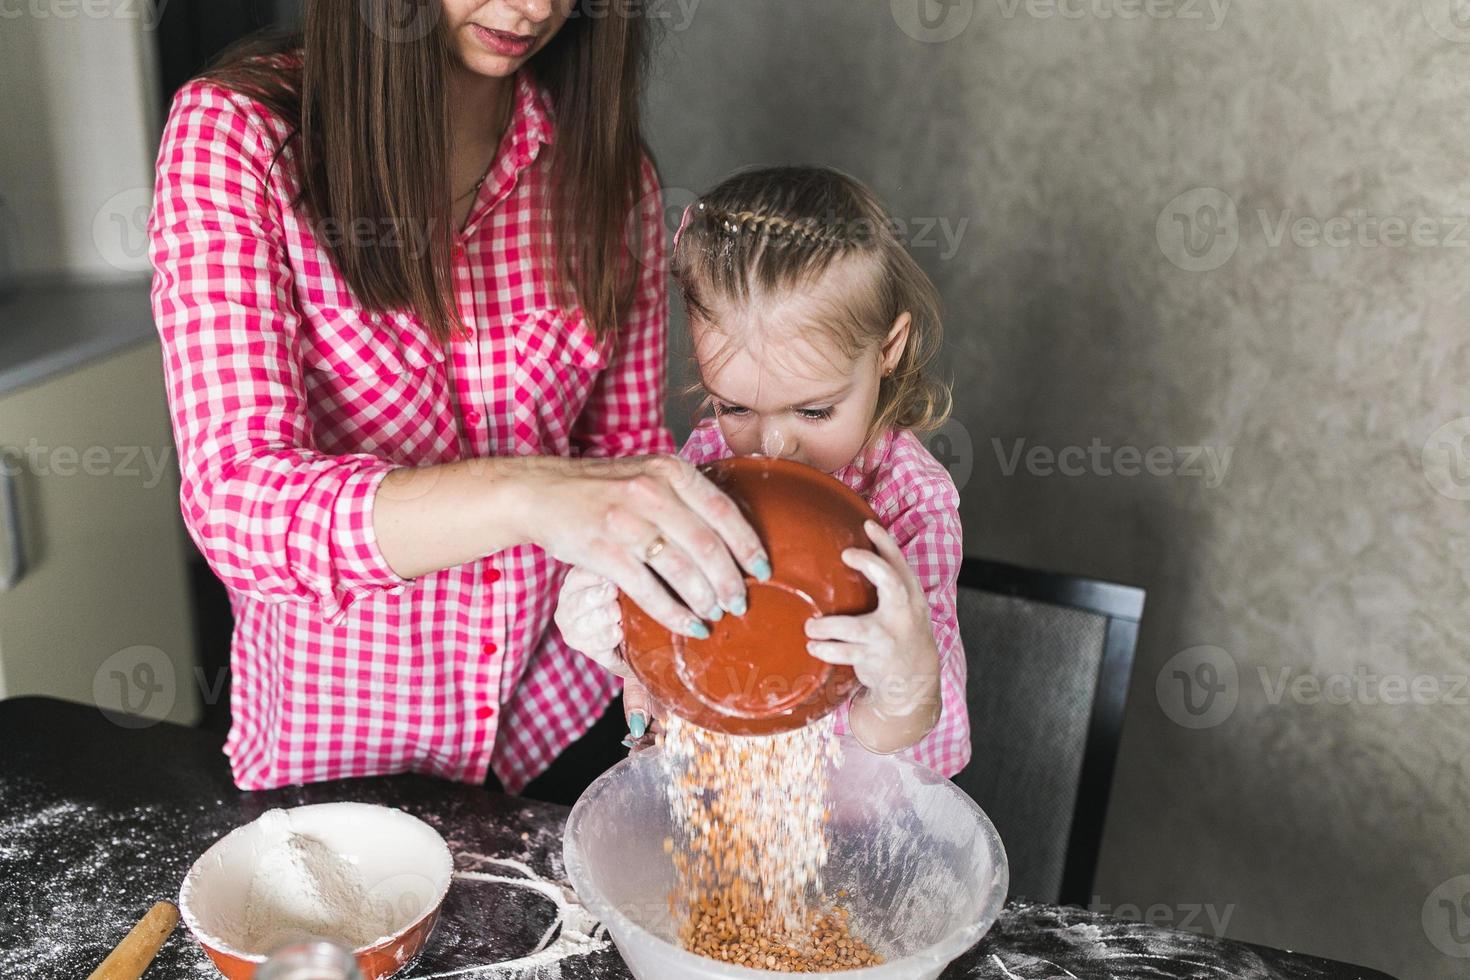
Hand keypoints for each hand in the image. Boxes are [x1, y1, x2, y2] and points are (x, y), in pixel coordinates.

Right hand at [517, 455, 769, 639]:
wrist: (542, 491)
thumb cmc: (603, 488)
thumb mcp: (648, 474)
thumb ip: (685, 495)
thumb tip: (732, 535)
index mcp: (670, 470)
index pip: (723, 510)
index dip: (749, 545)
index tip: (763, 570)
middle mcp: (651, 492)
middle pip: (708, 545)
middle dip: (730, 582)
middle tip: (740, 603)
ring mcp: (626, 522)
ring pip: (682, 570)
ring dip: (705, 599)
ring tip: (714, 615)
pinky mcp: (604, 551)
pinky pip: (648, 590)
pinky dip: (673, 613)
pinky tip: (687, 625)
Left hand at [554, 567, 663, 751]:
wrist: (644, 596)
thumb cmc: (645, 634)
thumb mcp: (643, 666)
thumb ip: (640, 697)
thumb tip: (638, 728)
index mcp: (592, 646)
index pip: (591, 645)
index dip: (604, 639)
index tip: (620, 632)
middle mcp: (575, 625)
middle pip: (577, 622)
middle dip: (599, 617)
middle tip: (619, 609)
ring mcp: (572, 598)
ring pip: (574, 598)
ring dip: (595, 594)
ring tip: (616, 589)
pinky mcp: (576, 573)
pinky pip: (578, 573)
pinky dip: (595, 572)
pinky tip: (613, 572)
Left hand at [804, 521, 941, 722]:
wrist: (916, 680)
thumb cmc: (902, 634)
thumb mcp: (905, 607)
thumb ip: (887, 584)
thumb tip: (858, 550)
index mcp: (910, 597)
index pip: (900, 564)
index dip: (886, 542)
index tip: (867, 524)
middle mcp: (904, 614)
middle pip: (892, 583)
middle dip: (870, 565)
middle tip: (847, 554)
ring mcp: (888, 638)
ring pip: (856, 627)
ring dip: (828, 626)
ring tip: (810, 627)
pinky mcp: (875, 659)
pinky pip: (845, 653)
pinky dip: (825, 649)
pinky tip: (813, 646)